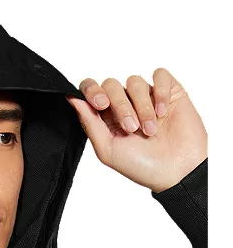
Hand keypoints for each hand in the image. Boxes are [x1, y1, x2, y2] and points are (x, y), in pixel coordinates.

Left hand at [66, 68, 206, 192]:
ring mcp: (146, 97)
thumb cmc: (141, 166)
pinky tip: (162, 112)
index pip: (90, 91)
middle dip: (120, 106)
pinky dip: (159, 92)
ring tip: (150, 129)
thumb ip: (89, 123)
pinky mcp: (169, 92)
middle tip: (131, 127)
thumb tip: (72, 99)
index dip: (92, 91)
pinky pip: (159, 75)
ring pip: (134, 81)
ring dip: (142, 106)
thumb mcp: (107, 149)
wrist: (176, 172)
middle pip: (111, 85)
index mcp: (105, 118)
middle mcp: (124, 105)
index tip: (100, 104)